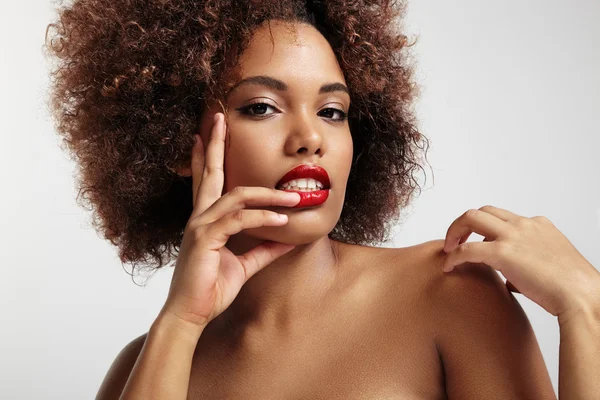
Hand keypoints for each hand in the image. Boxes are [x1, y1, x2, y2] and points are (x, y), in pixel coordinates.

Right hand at [161, 113, 300, 330]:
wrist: (191, 315)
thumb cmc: (211, 288)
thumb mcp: (244, 264)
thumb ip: (264, 248)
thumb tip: (287, 237)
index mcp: (205, 220)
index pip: (206, 181)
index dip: (204, 157)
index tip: (204, 134)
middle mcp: (200, 217)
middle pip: (209, 172)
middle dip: (215, 144)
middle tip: (219, 118)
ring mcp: (200, 226)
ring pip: (237, 196)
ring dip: (269, 195)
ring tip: (296, 200)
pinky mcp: (205, 239)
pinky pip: (238, 220)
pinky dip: (262, 218)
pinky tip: (281, 222)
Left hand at [442, 205, 599, 319]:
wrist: (581, 295)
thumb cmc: (571, 288)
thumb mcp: (550, 266)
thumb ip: (527, 265)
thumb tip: (510, 279)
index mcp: (537, 225)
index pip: (502, 217)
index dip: (485, 229)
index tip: (478, 244)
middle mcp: (524, 224)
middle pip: (482, 211)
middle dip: (463, 224)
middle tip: (454, 242)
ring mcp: (513, 236)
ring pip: (470, 217)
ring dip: (454, 232)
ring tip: (447, 250)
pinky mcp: (503, 252)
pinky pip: (466, 248)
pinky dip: (453, 256)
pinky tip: (448, 267)